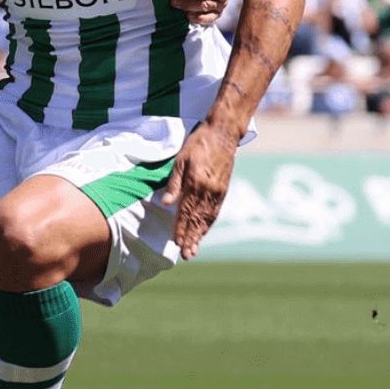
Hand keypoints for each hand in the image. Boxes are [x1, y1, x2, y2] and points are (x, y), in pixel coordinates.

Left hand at [162, 123, 238, 259]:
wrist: (223, 133)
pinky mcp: (224, 189)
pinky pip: (216, 211)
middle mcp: (209, 191)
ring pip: (208, 218)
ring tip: (194, 249)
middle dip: (191, 238)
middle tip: (187, 255)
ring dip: (200, 235)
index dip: (181, 228)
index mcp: (196, 183)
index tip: (177, 243)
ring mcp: (218, 191)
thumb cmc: (198, 143)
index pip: (186, 211)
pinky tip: (204, 232)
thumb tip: (165, 204)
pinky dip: (209, 224)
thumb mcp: (180, 159)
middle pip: (198, 219)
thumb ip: (173, 183)